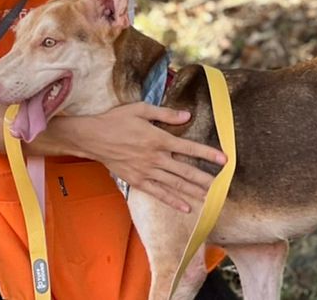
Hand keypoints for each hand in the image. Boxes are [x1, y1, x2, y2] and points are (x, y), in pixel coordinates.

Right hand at [70, 103, 226, 212]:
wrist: (92, 137)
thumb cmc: (116, 120)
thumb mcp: (141, 109)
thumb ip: (165, 114)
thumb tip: (187, 115)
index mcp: (158, 139)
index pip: (189, 147)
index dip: (207, 154)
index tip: (224, 159)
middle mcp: (155, 158)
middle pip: (185, 170)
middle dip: (205, 178)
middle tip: (222, 186)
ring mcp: (146, 171)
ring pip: (175, 184)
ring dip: (193, 191)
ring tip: (210, 197)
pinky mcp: (137, 181)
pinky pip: (158, 193)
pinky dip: (173, 201)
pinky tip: (186, 207)